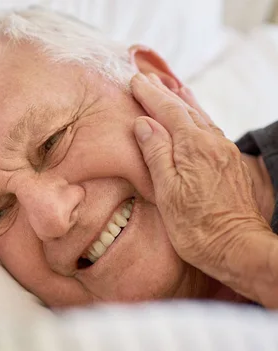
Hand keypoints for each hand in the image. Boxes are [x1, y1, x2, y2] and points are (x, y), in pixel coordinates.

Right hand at [130, 73, 271, 299]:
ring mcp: (225, 154)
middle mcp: (213, 144)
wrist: (238, 248)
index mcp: (193, 148)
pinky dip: (197, 118)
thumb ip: (156, 154)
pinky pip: (210, 131)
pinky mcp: (231, 165)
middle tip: (146, 79)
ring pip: (201, 118)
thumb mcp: (167, 192)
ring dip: (183, 102)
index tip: (135, 81)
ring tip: (172, 88)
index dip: (150, 95)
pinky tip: (195, 120)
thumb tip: (144, 123)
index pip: (168, 112)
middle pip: (185, 110)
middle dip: (164, 93)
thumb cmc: (197, 227)